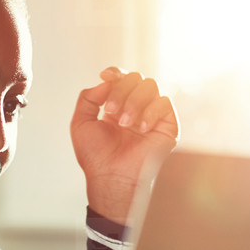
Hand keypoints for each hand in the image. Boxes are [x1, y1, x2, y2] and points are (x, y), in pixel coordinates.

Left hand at [71, 67, 178, 224]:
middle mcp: (137, 109)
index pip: (122, 78)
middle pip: (136, 78)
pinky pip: (165, 102)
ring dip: (134, 101)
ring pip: (150, 86)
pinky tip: (141, 129)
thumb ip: (88, 97)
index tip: (105, 75)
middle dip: (121, 90)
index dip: (115, 72)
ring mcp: (153, 117)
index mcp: (118, 107)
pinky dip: (150, 111)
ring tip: (124, 123)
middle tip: (111, 112)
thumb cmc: (95, 157)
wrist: (111, 177)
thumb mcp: (81, 123)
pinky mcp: (168, 126)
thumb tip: (106, 81)